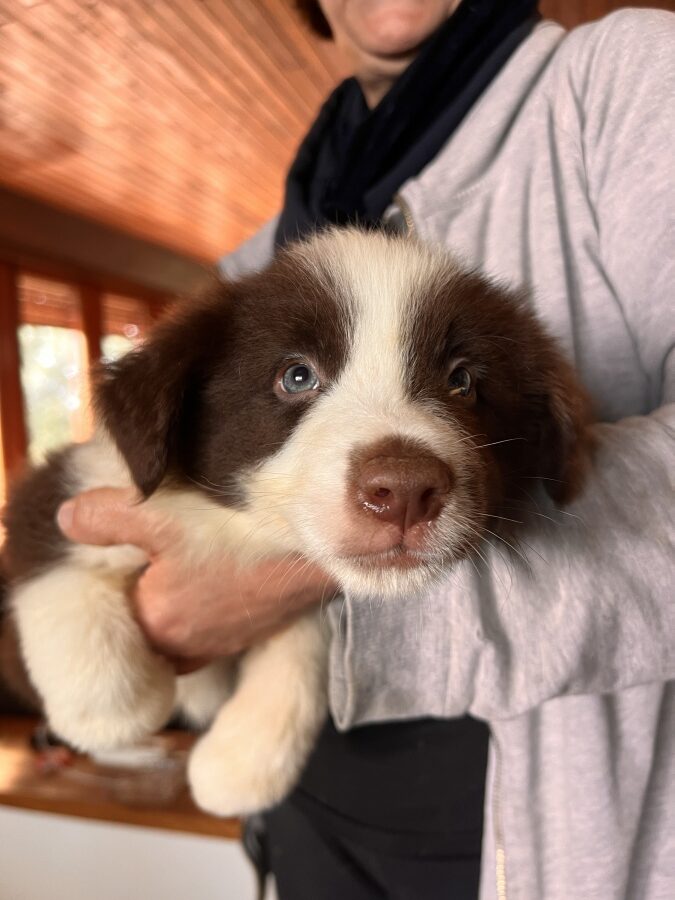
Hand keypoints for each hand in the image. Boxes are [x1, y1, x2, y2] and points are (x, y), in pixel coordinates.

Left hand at [57, 488, 336, 670]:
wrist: (319, 546)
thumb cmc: (237, 533)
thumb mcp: (160, 515)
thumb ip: (106, 518)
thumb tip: (66, 520)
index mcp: (158, 620)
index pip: (119, 617)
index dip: (116, 587)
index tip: (123, 560)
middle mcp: (191, 645)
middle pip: (152, 630)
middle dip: (146, 604)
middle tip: (149, 563)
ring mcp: (229, 640)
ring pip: (186, 634)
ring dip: (180, 609)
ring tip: (184, 570)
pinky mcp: (260, 629)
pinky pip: (220, 627)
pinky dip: (213, 608)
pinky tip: (226, 574)